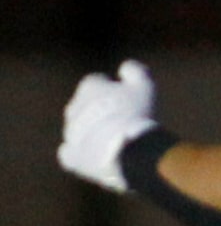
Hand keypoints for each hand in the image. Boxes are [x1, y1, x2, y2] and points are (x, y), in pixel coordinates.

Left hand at [59, 60, 157, 192]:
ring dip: (91, 134)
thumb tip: (125, 68)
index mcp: (90, 86)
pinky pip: (69, 153)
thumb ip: (136, 71)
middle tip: (121, 124)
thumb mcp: (145, 86)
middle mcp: (74, 106)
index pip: (98, 82)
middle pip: (85, 106)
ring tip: (113, 144)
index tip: (127, 102)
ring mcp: (71, 131)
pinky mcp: (71, 155)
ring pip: (77, 129)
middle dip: (99, 112)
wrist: (128, 149)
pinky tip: (92, 157)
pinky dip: (78, 154)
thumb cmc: (138, 115)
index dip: (113, 91)